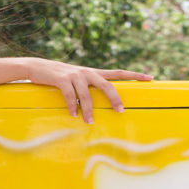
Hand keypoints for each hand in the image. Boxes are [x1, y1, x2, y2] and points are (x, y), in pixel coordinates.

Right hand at [22, 59, 151, 122]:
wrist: (37, 67)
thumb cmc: (59, 77)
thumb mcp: (77, 80)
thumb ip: (88, 87)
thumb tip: (100, 103)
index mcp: (93, 73)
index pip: (118, 72)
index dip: (135, 75)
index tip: (151, 77)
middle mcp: (87, 72)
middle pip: (107, 84)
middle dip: (115, 98)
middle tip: (121, 111)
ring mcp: (74, 75)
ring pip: (87, 94)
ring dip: (89, 110)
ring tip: (90, 122)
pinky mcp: (62, 79)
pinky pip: (70, 95)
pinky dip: (72, 106)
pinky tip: (73, 115)